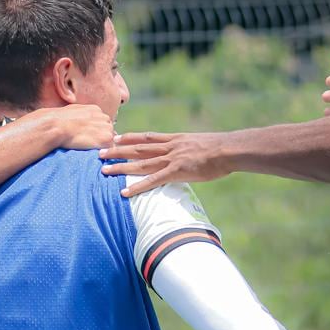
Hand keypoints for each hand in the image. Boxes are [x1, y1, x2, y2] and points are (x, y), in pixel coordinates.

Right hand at [20, 104, 114, 149]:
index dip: (96, 131)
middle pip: (109, 130)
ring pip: (111, 140)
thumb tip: (80, 122)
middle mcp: (104, 117)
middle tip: (89, 144)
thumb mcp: (72, 112)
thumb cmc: (58, 121)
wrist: (56, 126)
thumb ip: (82, 116)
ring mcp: (106, 128)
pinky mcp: (106, 139)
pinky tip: (93, 153)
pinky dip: (104, 153)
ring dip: (103, 145)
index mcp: (96, 110)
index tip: (88, 137)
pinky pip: (110, 149)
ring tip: (90, 149)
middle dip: (102, 138)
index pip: (102, 122)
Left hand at [98, 131, 229, 194]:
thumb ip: (189, 148)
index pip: (147, 137)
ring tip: (104, 169)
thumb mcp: (201, 143)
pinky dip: (137, 187)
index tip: (115, 137)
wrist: (229, 149)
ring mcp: (171, 159)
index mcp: (175, 139)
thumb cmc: (221, 148)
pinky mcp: (176, 171)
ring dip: (121, 167)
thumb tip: (188, 153)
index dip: (129, 137)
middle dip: (117, 150)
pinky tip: (125, 192)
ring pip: (140, 163)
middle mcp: (169, 147)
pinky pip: (152, 181)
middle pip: (138, 148)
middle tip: (99, 152)